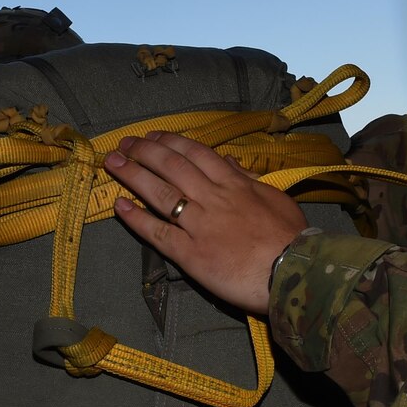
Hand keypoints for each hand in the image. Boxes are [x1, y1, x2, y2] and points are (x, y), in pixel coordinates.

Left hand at [104, 133, 308, 315]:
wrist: (294, 271)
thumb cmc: (291, 237)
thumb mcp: (276, 198)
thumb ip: (249, 180)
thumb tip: (230, 162)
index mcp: (234, 184)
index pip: (196, 154)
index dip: (170, 142)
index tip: (153, 136)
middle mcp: (213, 198)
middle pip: (172, 167)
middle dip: (145, 152)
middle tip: (124, 145)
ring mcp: (199, 225)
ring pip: (160, 194)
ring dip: (133, 175)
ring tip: (113, 164)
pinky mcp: (191, 254)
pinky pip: (158, 233)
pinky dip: (137, 219)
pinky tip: (120, 206)